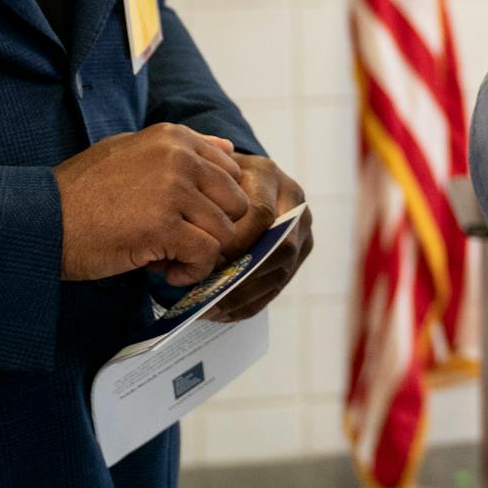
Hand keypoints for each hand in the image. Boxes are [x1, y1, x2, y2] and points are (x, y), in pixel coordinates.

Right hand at [55, 124, 258, 284]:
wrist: (37, 221)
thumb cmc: (79, 193)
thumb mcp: (129, 152)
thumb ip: (181, 149)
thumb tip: (229, 147)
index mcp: (173, 137)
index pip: (231, 172)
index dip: (214, 203)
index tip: (185, 219)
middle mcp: (178, 157)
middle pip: (235, 203)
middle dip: (214, 228)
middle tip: (179, 242)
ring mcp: (172, 191)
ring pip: (224, 231)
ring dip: (200, 252)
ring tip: (165, 257)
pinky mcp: (163, 227)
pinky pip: (206, 254)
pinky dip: (191, 271)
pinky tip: (162, 271)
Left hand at [205, 156, 312, 322]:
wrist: (231, 178)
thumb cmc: (206, 181)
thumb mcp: (199, 179)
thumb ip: (196, 204)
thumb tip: (185, 254)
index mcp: (267, 175)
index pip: (260, 214)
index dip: (235, 243)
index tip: (201, 261)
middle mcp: (293, 199)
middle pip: (280, 246)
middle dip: (243, 276)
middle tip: (206, 296)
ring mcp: (302, 226)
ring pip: (281, 270)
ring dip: (245, 295)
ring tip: (210, 310)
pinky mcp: (302, 249)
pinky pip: (280, 284)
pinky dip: (251, 303)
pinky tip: (223, 313)